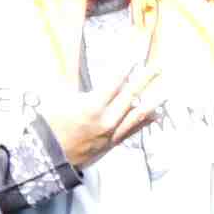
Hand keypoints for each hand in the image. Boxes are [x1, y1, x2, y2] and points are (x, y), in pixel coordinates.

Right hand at [47, 54, 165, 169]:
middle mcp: (106, 121)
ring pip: (138, 116)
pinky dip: (144, 121)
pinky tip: (155, 114)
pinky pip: (133, 130)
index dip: (126, 67)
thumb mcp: (60, 102)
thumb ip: (83, 92)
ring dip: (152, 101)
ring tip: (165, 91)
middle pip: (131, 96)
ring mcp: (112, 134)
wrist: (48, 157)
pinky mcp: (112, 144)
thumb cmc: (50, 126)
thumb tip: (98, 85)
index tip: (136, 55)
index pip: (114, 82)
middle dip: (145, 79)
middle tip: (157, 67)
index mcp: (92, 108)